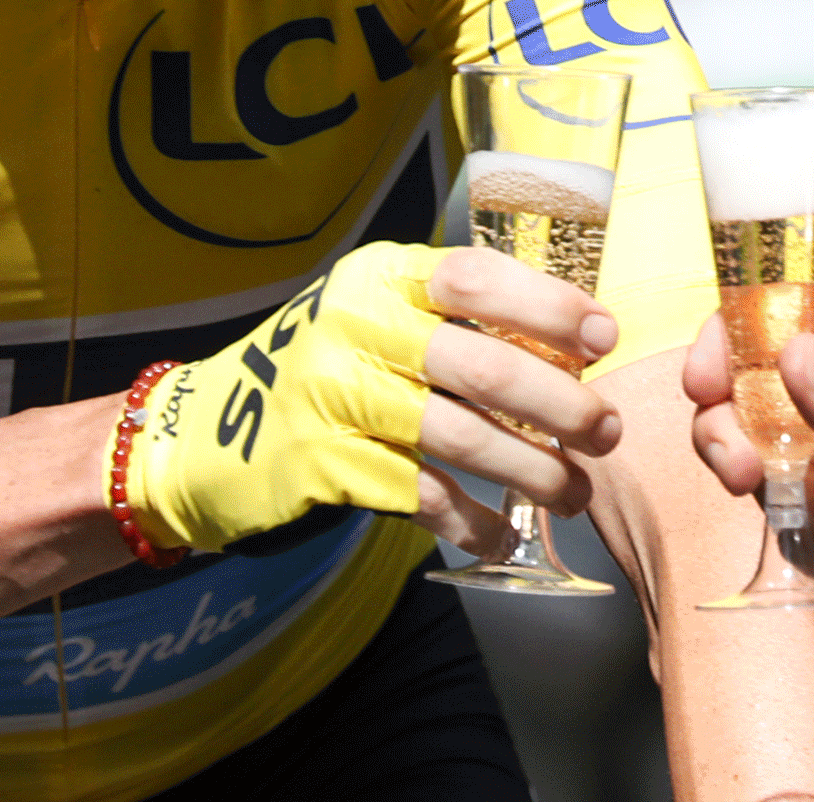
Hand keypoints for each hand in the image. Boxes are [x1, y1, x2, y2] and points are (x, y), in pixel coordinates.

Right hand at [127, 241, 620, 553]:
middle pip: (483, 367)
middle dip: (561, 405)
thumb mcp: (375, 316)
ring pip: (460, 437)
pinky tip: (502, 535)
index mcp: (379, 276)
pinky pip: (421, 495)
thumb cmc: (322, 370)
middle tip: (607, 431)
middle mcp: (355, 326)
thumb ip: (451, 321)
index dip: (549, 307)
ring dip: (532, 470)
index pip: (475, 277)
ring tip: (572, 491)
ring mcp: (335, 395)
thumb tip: (569, 347)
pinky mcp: (324, 463)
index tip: (604, 338)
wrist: (206, 433)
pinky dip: (471, 521)